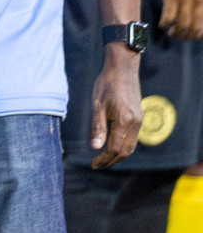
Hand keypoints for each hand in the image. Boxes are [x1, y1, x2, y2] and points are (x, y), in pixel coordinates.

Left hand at [88, 47, 142, 167]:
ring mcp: (139, 120)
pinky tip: (113, 144)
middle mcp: (135, 123)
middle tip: (97, 164)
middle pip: (126, 151)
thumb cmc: (106, 84)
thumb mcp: (97, 104)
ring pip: (131, 146)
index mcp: (124, 121)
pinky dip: (124, 145)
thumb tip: (95, 147)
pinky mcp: (139, 116)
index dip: (104, 159)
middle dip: (111, 160)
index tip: (93, 164)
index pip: (115, 148)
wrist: (123, 68)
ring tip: (104, 158)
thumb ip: (97, 127)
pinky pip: (133, 137)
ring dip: (118, 155)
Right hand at [158, 0, 202, 39]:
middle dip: (187, 36)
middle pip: (195, 28)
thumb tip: (198, 9)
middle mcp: (199, 0)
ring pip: (182, 25)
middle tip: (179, 36)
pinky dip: (165, 24)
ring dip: (176, 33)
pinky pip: (168, 16)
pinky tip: (162, 25)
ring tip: (171, 33)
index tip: (191, 35)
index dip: (199, 34)